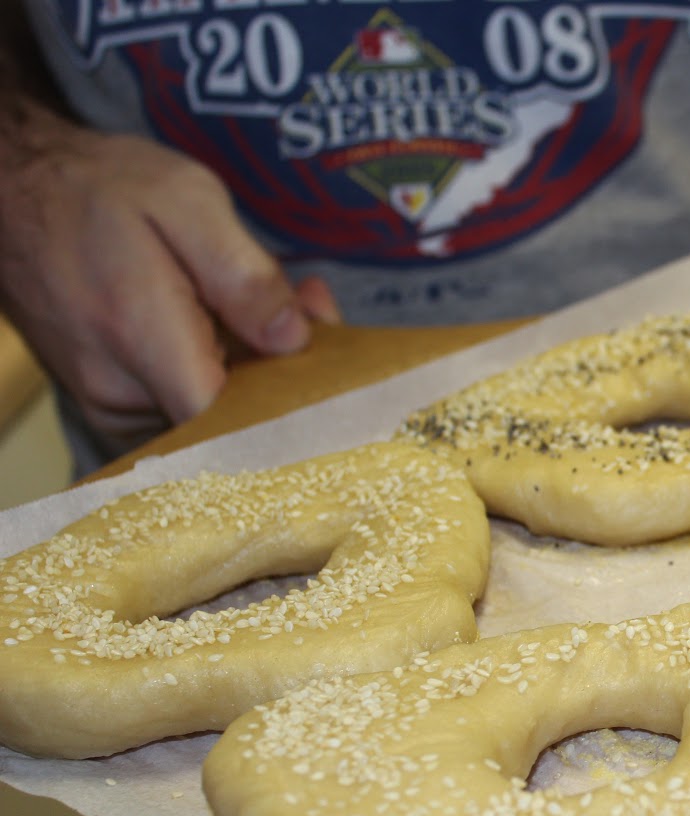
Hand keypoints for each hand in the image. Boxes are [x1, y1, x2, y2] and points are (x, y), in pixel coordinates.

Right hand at [0, 108, 338, 453]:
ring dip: (255, 366)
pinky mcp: (113, 404)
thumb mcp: (188, 201)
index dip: (293, 405)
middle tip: (309, 303)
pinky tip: (230, 318)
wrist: (14, 190)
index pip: (232, 426)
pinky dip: (220, 368)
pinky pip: (184, 402)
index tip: (329, 363)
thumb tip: (293, 340)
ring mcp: (111, 405)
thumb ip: (243, 275)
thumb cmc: (100, 187)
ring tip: (268, 299)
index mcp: (140, 337)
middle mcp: (120, 392)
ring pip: (213, 413)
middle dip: (285, 370)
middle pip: (232, 420)